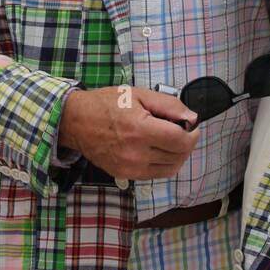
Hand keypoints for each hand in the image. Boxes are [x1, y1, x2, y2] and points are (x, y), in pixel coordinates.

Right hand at [59, 85, 200, 180]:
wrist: (77, 121)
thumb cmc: (107, 104)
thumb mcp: (139, 94)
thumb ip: (169, 105)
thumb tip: (192, 118)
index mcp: (140, 130)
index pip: (180, 141)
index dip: (192, 134)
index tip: (191, 126)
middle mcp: (136, 153)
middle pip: (178, 156)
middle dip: (186, 143)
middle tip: (181, 130)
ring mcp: (130, 168)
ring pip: (170, 169)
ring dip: (177, 155)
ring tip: (171, 140)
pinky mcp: (125, 175)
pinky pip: (155, 174)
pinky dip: (164, 164)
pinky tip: (159, 150)